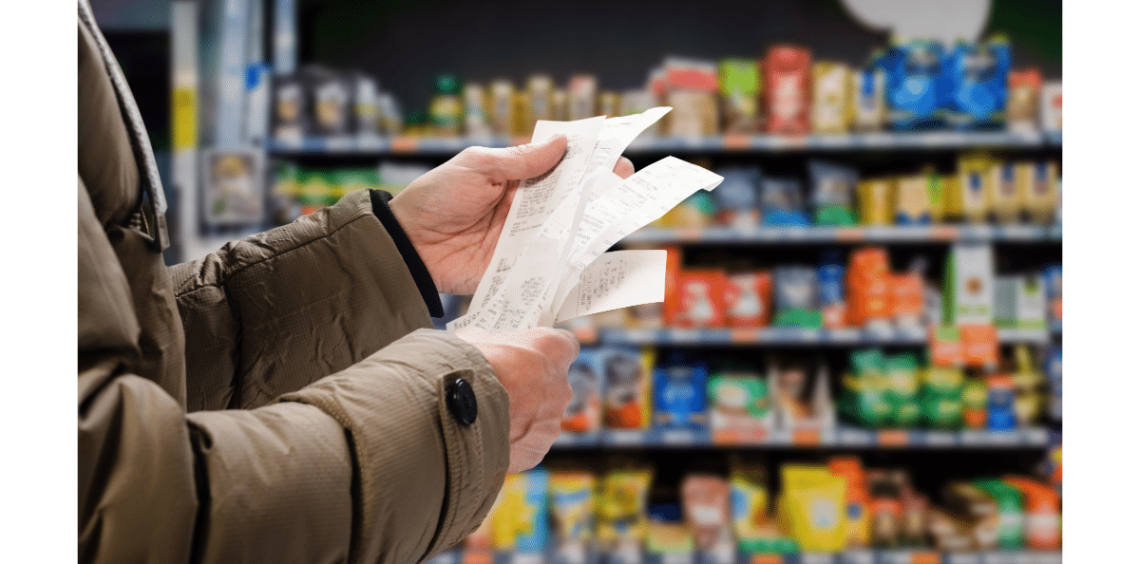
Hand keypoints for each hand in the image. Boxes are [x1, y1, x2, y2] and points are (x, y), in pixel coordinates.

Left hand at [389, 137, 635, 293]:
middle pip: (571, 198)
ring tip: (618, 213)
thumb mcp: (477, 167)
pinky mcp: (520, 266)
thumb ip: (520, 161)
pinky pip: (552, 262)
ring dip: (592, 222)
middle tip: (624, 182)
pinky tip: (595, 252)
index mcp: (516, 177)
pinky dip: (573, 259)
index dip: (587, 160)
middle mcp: (526, 207)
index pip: (559, 166)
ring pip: (567, 229)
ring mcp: (525, 238)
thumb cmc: (435, 198)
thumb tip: (562, 143)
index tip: (614, 155)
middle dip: (599, 190)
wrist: (409, 246)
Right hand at [455, 327, 578, 472]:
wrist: (454, 413)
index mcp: (552, 350)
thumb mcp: (475, 340)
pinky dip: (512, 442)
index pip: (564, 345)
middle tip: (503, 388)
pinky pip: (528, 444)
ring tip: (490, 417)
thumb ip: (490, 343)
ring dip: (521, 417)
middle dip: (530, 387)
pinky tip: (489, 437)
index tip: (530, 355)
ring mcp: (552, 421)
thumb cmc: (468, 368)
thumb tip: (480, 345)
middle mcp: (561, 386)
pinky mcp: (538, 449)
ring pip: (540, 418)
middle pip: (552, 385)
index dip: (546, 351)